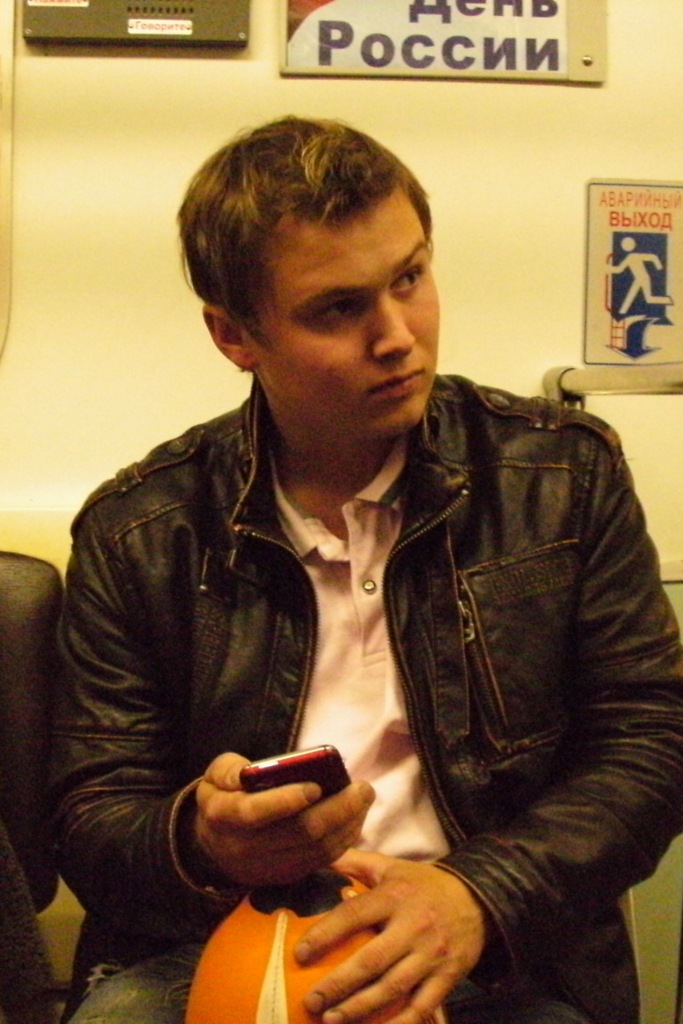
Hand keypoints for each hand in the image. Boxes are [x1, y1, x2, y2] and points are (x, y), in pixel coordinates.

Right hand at [192, 752, 374, 886]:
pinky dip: (344, 838)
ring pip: (316, 849)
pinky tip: (357, 817)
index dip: (285, 801)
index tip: (315, 786)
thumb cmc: (223, 796)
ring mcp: (268, 867)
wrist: (215, 843)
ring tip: (365, 798)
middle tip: (363, 788)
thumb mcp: (215, 775)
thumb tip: (254, 771)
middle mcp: (244, 847)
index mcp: (223, 816)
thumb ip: (230, 769)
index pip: (254, 812)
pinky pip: (322, 860)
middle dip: (336, 810)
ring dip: (347, 824)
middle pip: (297, 833)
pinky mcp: (287, 876)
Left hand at [295, 849, 488, 1023]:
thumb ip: (355, 862)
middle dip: (338, 984)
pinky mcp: (448, 976)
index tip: (300, 954)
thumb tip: (321, 855)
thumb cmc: (424, 884)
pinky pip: (421, 1007)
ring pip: (392, 988)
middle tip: (311, 1002)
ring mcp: (432, 954)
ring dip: (360, 1008)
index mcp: (395, 896)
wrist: (478, 897)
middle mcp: (413, 925)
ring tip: (332, 1020)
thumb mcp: (391, 867)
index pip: (353, 915)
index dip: (324, 934)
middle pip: (371, 960)